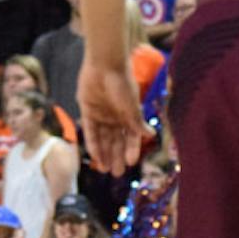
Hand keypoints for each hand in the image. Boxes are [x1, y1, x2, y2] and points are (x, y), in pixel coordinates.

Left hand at [77, 60, 151, 175]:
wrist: (104, 64)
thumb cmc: (122, 83)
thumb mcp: (131, 105)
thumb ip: (137, 122)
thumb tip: (151, 136)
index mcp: (129, 115)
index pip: (131, 137)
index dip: (131, 150)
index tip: (131, 163)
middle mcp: (115, 117)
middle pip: (116, 141)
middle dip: (116, 156)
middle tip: (117, 173)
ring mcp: (101, 115)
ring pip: (103, 139)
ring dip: (104, 154)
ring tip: (104, 170)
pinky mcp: (88, 111)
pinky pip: (91, 131)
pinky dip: (93, 144)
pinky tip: (95, 156)